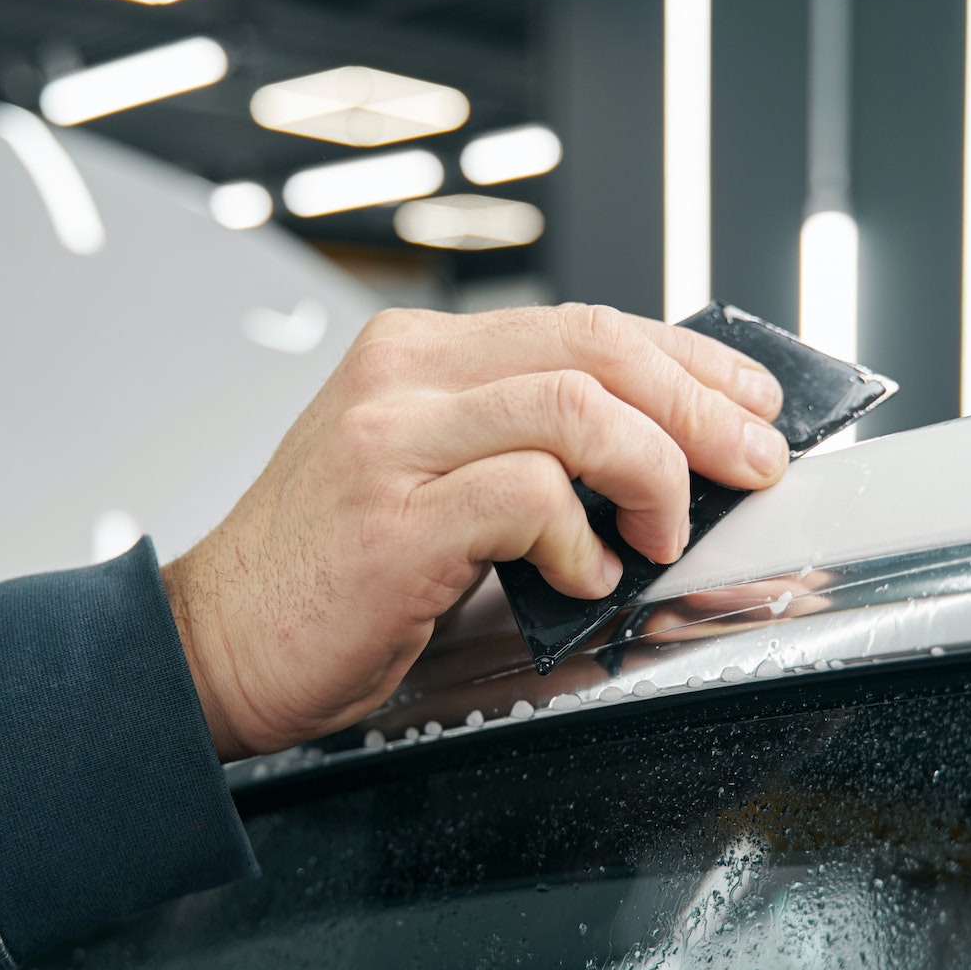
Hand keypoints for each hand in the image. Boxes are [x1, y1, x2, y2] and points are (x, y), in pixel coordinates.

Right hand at [161, 304, 790, 760]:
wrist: (216, 645)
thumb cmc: (330, 575)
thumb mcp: (429, 475)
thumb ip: (520, 443)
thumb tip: (658, 448)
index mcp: (417, 354)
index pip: (588, 324)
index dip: (690, 358)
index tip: (750, 400)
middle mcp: (403, 376)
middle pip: (598, 349)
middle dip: (703, 406)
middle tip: (754, 461)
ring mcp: (393, 440)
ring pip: (578, 408)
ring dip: (655, 472)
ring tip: (662, 530)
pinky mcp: (394, 517)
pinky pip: (531, 496)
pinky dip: (581, 540)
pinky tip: (582, 577)